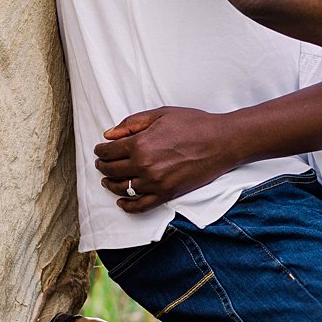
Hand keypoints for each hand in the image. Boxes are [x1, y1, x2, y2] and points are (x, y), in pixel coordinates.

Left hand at [95, 107, 233, 213]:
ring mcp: (155, 183)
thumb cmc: (193, 124)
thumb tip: (109, 135)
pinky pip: (140, 206)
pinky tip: (121, 202)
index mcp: (140, 144)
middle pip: (112, 170)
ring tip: (108, 180)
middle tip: (101, 164)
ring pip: (123, 189)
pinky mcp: (166, 195)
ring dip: (111, 185)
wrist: (221, 142)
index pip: (109, 152)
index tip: (100, 151)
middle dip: (103, 166)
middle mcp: (144, 166)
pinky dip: (127, 206)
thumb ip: (131, 124)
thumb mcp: (160, 115)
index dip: (101, 151)